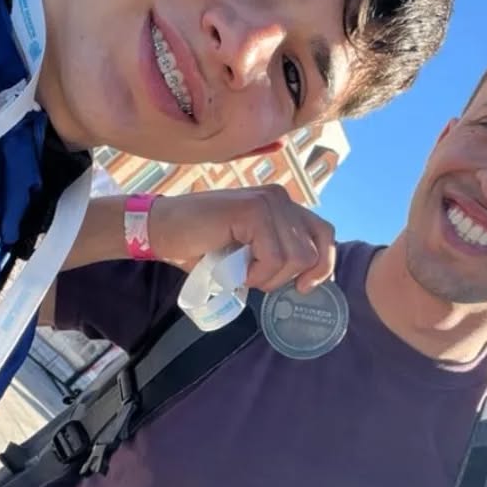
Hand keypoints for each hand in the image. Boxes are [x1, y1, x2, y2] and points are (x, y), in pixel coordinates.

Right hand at [149, 185, 335, 292]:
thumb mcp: (250, 253)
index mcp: (283, 206)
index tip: (303, 287)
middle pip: (312, 252)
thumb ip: (277, 255)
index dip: (322, 265)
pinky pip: (274, 256)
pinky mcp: (253, 210)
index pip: (324, 234)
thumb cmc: (201, 246)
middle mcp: (280, 198)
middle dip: (285, 278)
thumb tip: (307, 283)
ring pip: (296, 258)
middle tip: (254, 279)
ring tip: (240, 272)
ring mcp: (268, 201)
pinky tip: (233, 269)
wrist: (162, 231)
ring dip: (267, 278)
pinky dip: (255, 273)